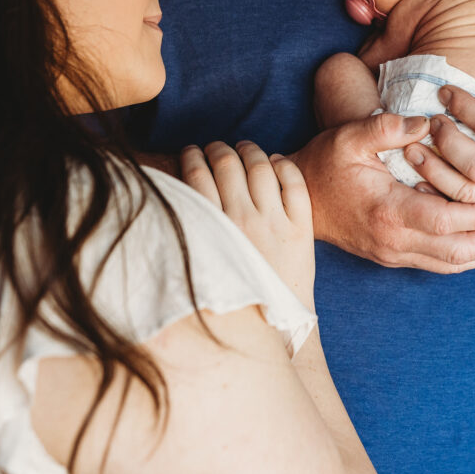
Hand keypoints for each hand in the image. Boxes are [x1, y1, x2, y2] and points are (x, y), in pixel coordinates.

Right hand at [180, 141, 314, 309]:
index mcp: (215, 230)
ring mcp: (276, 222)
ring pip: (261, 167)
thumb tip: (173, 203)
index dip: (191, 157)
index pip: (197, 176)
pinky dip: (283, 165)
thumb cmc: (234, 299)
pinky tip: (275, 161)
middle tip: (214, 147)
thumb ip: (192, 232)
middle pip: (227, 164)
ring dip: (249, 150)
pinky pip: (295, 182)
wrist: (276, 326)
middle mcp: (244, 221)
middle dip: (217, 149)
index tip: (190, 151)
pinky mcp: (302, 228)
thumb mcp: (203, 265)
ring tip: (243, 148)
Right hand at [290, 113, 474, 272]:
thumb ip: (384, 127)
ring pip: (449, 264)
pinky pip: (438, 263)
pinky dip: (466, 257)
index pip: (443, 221)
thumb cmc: (323, 165)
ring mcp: (393, 253)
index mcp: (386, 211)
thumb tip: (422, 121)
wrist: (300, 201)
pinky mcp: (393, 256)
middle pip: (455, 251)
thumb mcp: (347, 137)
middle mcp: (393, 240)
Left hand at [404, 80, 474, 238]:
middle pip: (474, 163)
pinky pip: (462, 217)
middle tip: (431, 121)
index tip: (446, 92)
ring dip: (432, 169)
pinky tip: (418, 181)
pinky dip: (436, 200)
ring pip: (463, 194)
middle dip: (445, 139)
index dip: (464, 105)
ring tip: (413, 147)